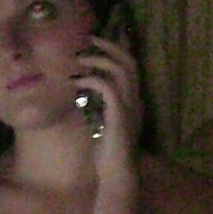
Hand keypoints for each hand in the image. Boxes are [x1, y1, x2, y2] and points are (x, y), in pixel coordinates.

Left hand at [74, 28, 142, 167]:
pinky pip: (107, 87)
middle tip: (90, 38)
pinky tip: (77, 80)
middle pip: (129, 62)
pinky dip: (91, 79)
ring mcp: (129, 107)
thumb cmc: (108, 155)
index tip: (98, 42)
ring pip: (120, 70)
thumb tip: (84, 92)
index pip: (131, 68)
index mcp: (133, 101)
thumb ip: (99, 107)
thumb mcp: (102, 125)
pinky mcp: (119, 115)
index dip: (117, 50)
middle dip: (110, 46)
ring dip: (99, 59)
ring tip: (79, 57)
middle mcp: (135, 100)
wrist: (117, 174)